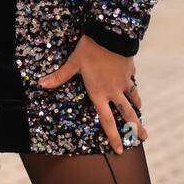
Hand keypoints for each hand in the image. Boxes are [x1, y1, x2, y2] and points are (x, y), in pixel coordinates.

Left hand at [37, 36, 146, 152]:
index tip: (119, 149)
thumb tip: (40, 84)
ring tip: (140, 117)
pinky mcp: (129, 71)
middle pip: (126, 114)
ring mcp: (123, 82)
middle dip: (135, 128)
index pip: (107, 121)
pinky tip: (135, 90)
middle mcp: (113, 91)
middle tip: (143, 138)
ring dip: (137, 110)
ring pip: (133, 100)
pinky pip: (133, 83)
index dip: (113, 136)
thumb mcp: (73, 63)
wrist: (110, 34)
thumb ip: (59, 76)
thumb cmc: (89, 50)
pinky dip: (134, 89)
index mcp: (99, 93)